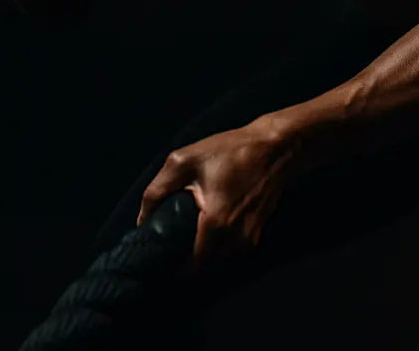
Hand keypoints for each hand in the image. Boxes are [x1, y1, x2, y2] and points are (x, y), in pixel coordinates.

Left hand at [136, 120, 300, 275]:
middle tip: (169, 243)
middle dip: (185, 260)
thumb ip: (157, 192)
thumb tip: (142, 220)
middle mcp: (234, 240)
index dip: (172, 270)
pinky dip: (217, 245)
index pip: (190, 268)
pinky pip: (230, 250)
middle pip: (203, 266)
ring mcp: (248, 240)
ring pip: (217, 260)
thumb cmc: (230, 151)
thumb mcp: (184, 161)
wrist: (276, 149)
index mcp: (215, 225)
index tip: (158, 260)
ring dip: (202, 252)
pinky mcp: (256, 234)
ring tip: (187, 232)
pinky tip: (207, 224)